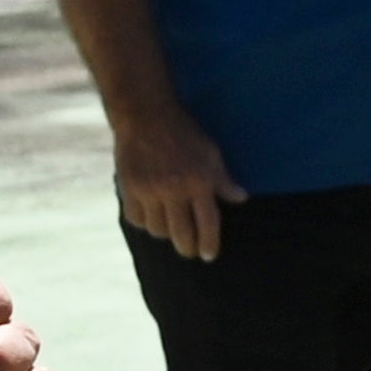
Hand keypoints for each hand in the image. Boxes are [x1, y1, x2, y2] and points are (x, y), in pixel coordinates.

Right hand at [112, 103, 238, 261]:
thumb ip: (223, 179)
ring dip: (165, 233)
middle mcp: (174, 190)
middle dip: (187, 248)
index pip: (208, 224)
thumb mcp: (210, 152)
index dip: (209, 245)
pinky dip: (144, 221)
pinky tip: (150, 216)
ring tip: (170, 228)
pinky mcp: (129, 188)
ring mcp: (149, 190)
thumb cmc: (184, 133)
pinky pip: (136, 219)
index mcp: (199, 182)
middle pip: (181, 235)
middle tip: (189, 250)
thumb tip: (241, 198)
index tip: (208, 256)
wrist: (145, 114)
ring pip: (157, 230)